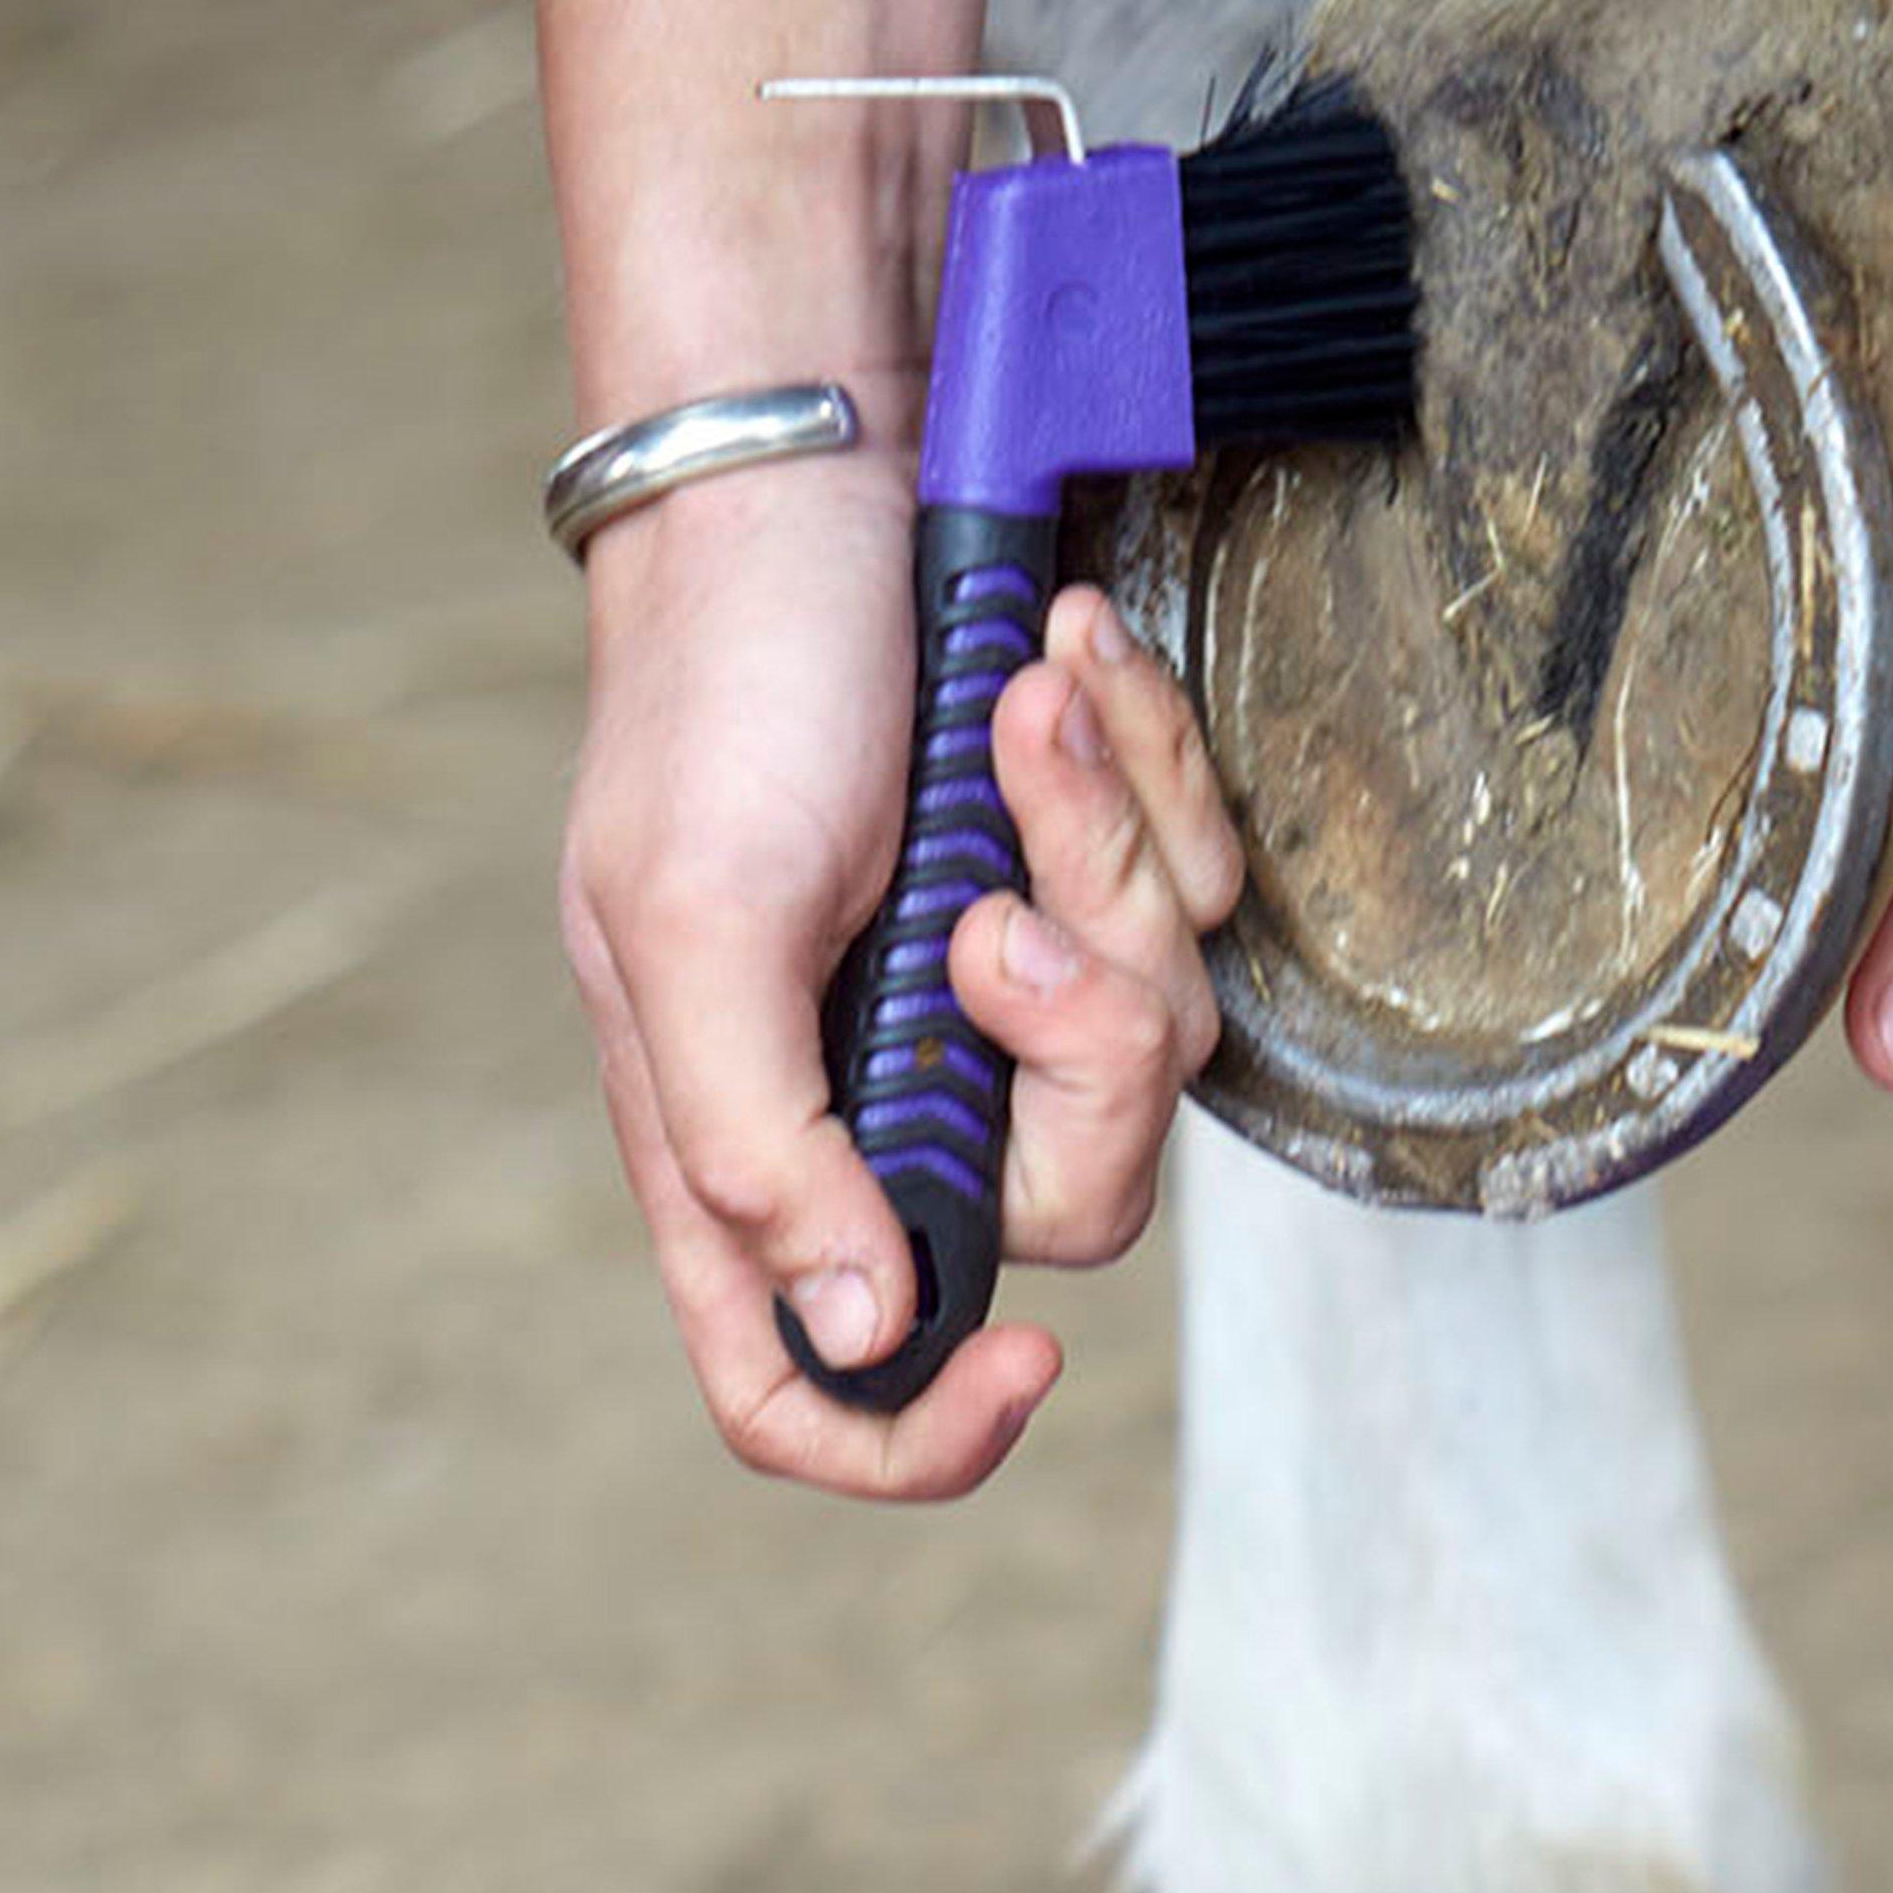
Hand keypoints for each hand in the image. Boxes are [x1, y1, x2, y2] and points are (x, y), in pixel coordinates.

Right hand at [559, 468, 1243, 1497]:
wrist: (814, 459)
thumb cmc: (722, 689)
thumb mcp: (694, 920)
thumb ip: (759, 1146)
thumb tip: (858, 1326)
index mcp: (748, 1149)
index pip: (810, 1391)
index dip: (917, 1434)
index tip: (1027, 1364)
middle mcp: (885, 1101)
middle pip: (1068, 1214)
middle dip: (1080, 1050)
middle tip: (1004, 910)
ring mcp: (1002, 997)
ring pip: (1159, 1046)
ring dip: (1110, 864)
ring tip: (1023, 714)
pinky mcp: (1091, 885)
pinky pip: (1198, 906)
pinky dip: (1149, 777)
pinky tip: (1066, 672)